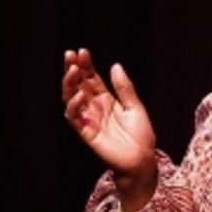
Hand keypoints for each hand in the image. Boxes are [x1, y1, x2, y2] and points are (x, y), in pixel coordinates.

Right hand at [62, 47, 158, 209]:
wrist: (142, 160)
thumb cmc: (141, 135)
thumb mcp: (135, 107)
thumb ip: (125, 88)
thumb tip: (116, 65)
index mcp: (107, 100)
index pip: (92, 79)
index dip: (87, 65)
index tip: (83, 51)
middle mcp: (95, 107)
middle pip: (79, 85)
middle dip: (73, 69)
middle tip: (70, 54)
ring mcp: (89, 119)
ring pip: (71, 98)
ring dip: (70, 84)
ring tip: (72, 69)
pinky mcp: (86, 132)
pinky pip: (74, 117)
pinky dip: (74, 106)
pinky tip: (78, 95)